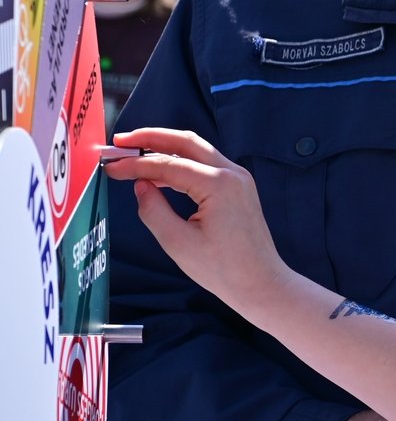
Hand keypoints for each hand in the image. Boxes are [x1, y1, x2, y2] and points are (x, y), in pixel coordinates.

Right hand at [103, 128, 288, 308]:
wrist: (260, 282)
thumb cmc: (222, 269)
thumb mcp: (178, 242)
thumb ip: (153, 210)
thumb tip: (140, 185)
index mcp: (218, 185)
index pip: (168, 164)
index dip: (135, 164)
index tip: (110, 166)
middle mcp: (232, 174)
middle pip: (186, 142)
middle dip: (151, 138)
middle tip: (120, 140)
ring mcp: (239, 178)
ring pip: (197, 150)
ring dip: (165, 148)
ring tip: (133, 153)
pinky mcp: (238, 187)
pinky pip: (205, 165)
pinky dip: (181, 163)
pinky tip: (158, 174)